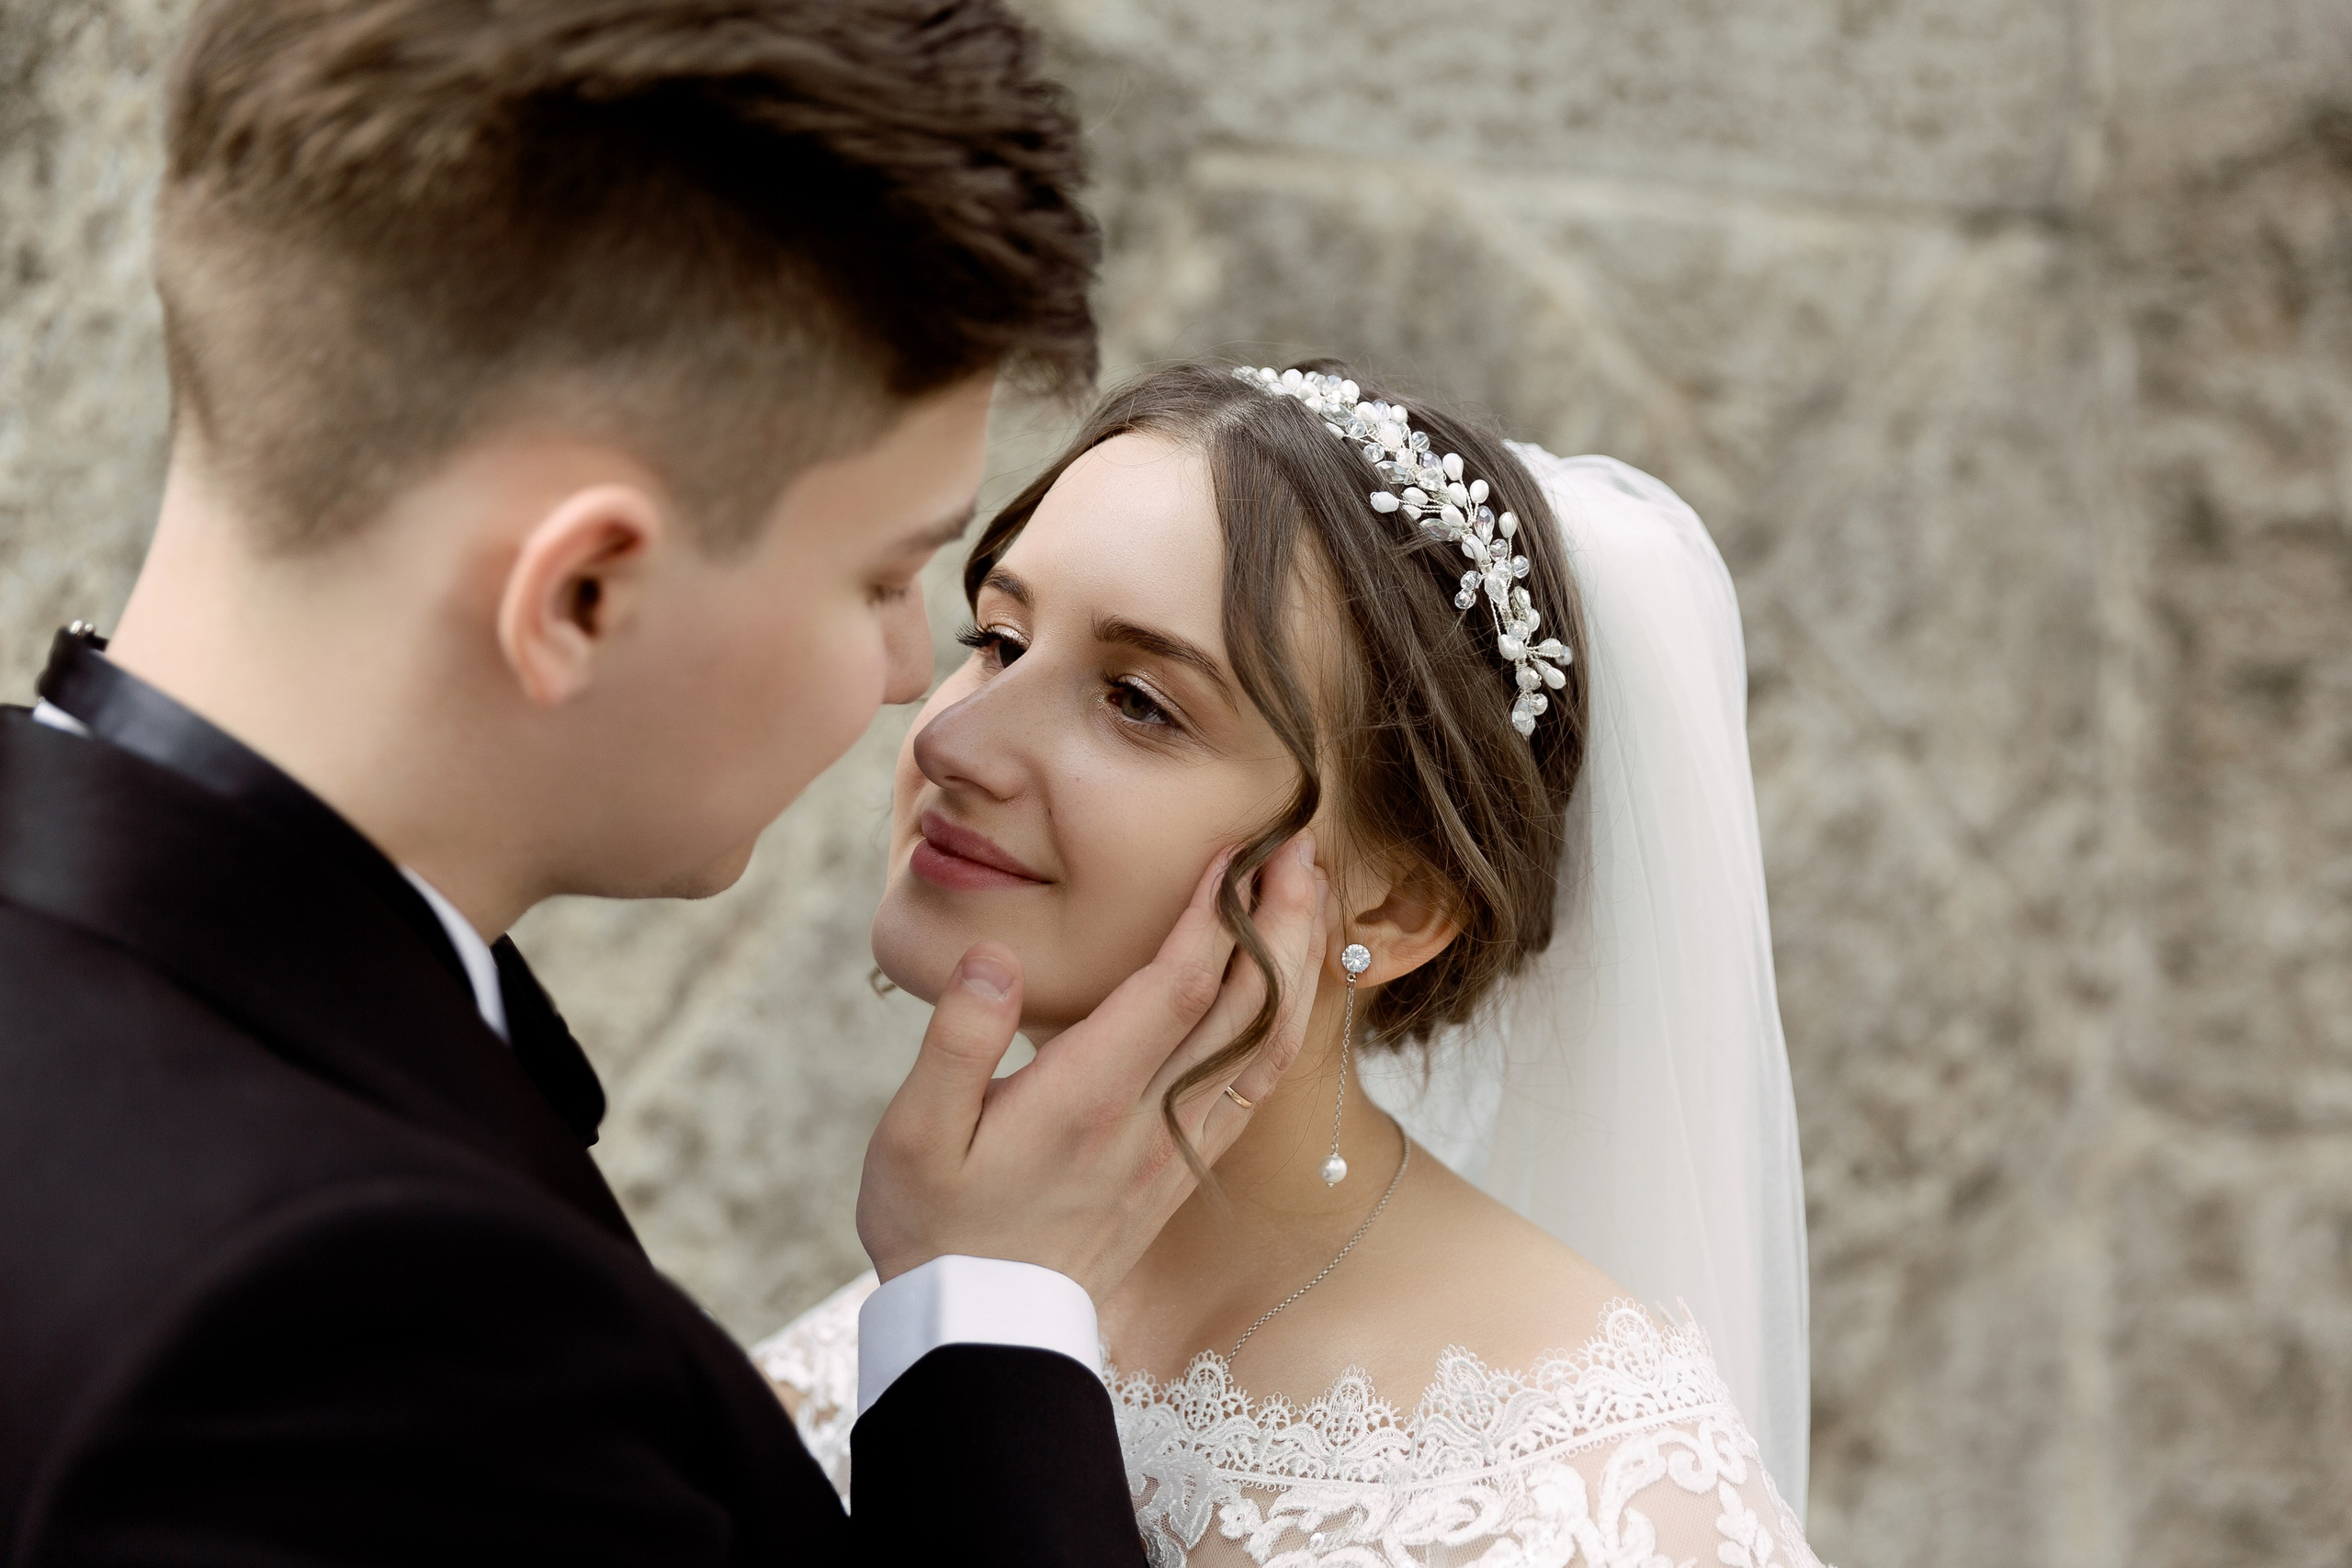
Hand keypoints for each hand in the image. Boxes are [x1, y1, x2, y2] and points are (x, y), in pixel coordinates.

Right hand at [857, 832, 1327, 1299]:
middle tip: (1303, 846)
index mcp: (1087, 1095)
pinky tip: (1290, 990)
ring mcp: (1177, 1149)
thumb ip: (958, 1040)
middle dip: (1282, 919)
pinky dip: (1287, 1026)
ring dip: (1299, 967)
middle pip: (1247, 1007)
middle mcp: (1149, 1119)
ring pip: (1269, 1048)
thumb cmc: (935, 1227)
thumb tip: (996, 958)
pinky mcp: (1184, 1171)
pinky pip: (1257, 1090)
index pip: (1178, 985)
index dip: (1215, 911)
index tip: (1238, 845)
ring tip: (1309, 900)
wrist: (983, 1335)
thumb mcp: (914, 1134)